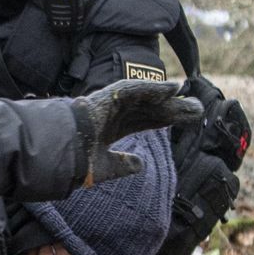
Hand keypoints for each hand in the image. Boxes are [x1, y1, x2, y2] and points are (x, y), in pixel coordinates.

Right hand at [71, 78, 202, 183]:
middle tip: (197, 108)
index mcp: (111, 128)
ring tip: (189, 97)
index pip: (145, 120)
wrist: (57, 158)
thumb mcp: (105, 167)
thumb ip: (123, 165)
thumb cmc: (74, 163)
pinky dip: (153, 87)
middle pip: (149, 107)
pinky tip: (172, 88)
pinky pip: (133, 89)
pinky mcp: (106, 97)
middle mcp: (112, 114)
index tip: (187, 118)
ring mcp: (109, 103)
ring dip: (166, 97)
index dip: (166, 118)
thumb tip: (140, 164)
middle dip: (173, 108)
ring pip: (143, 97)